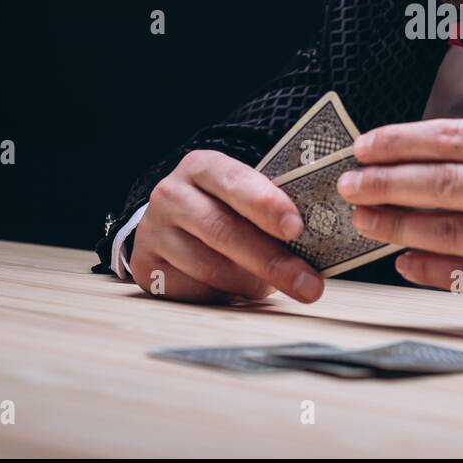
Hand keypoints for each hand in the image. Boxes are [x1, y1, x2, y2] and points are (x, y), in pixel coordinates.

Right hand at [128, 149, 324, 304]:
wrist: (172, 223)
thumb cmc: (225, 209)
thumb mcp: (245, 198)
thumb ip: (273, 212)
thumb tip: (316, 244)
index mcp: (203, 167)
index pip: (235, 182)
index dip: (266, 204)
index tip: (295, 228)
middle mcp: (172, 195)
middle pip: (223, 230)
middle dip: (272, 260)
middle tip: (308, 284)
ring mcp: (154, 232)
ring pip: (210, 267)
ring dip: (251, 283)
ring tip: (278, 288)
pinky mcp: (146, 267)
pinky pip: (194, 291)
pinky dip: (224, 295)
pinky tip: (237, 291)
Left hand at [337, 119, 462, 330]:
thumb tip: (410, 159)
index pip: (456, 137)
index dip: (401, 142)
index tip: (364, 148)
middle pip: (445, 181)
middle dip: (386, 182)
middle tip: (349, 185)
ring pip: (449, 228)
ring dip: (396, 224)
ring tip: (365, 220)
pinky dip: (425, 265)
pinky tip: (402, 259)